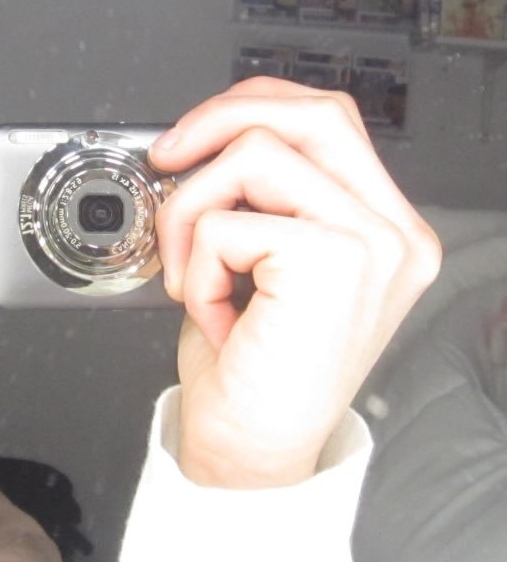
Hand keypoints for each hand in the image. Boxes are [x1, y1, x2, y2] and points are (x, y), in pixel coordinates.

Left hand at [149, 77, 440, 487]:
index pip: (330, 120)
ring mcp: (374, 245)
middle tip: (167, 160)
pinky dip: (196, 264)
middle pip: (313, 112)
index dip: (249, 107)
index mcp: (381, 228)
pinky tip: (212, 312)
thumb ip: (256, 201)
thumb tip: (201, 143)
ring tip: (192, 278)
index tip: (189, 140)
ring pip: (255, 156)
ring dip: (191, 215)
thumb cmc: (247, 370)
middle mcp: (394, 233)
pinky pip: (227, 222)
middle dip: (218, 120)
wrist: (249, 454)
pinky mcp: (335, 263)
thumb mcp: (256, 266)